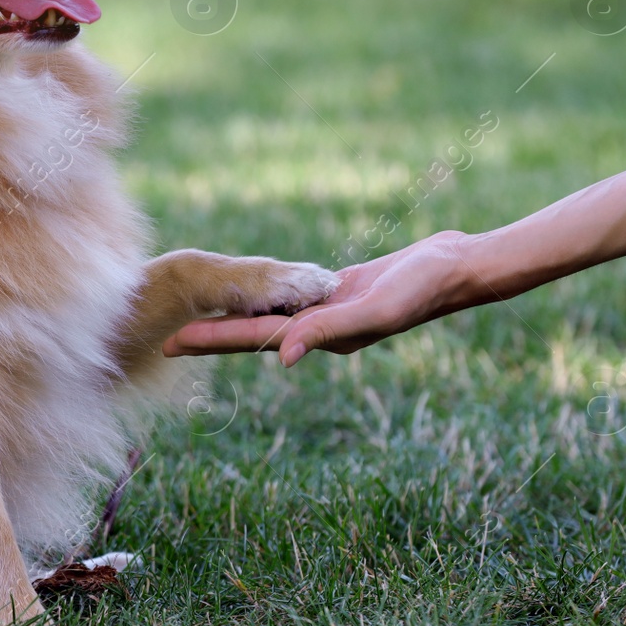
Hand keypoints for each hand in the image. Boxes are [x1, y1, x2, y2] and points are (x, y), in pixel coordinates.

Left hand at [162, 231, 474, 365]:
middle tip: (168, 335)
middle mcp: (321, 329)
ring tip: (202, 314)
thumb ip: (327, 329)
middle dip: (212, 333)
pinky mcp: (341, 289)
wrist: (458, 268)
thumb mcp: (371, 308)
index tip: (171, 342)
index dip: (212, 340)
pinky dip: (271, 295)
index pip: (254, 339)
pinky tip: (254, 292)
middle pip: (253, 331)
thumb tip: (283, 357)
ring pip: (271, 313)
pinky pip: (295, 296)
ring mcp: (330, 310)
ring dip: (237, 315)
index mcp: (323, 336)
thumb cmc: (421, 289)